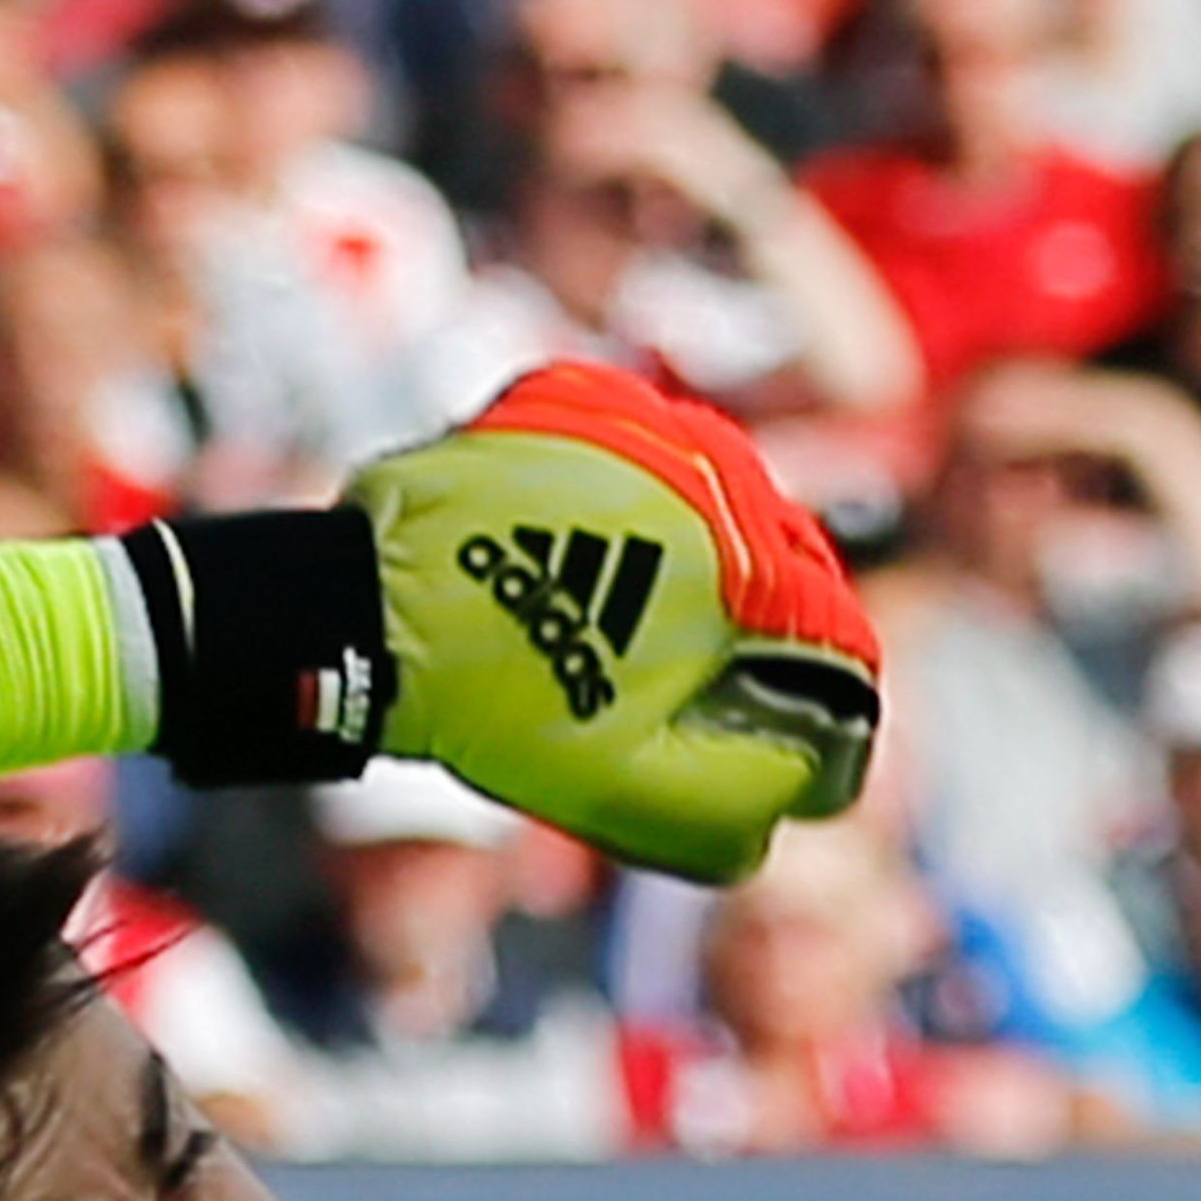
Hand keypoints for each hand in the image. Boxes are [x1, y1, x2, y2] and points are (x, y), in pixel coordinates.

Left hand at [141, 365, 878, 882]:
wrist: (365, 615)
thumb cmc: (495, 703)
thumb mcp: (628, 787)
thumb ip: (736, 801)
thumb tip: (800, 796)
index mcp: (743, 561)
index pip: (836, 637)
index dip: (835, 719)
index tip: (812, 769)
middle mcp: (708, 469)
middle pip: (789, 559)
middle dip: (778, 636)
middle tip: (742, 697)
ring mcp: (639, 423)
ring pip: (720, 494)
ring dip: (714, 558)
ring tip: (668, 627)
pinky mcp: (573, 399)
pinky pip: (641, 448)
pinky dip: (637, 499)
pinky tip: (599, 555)